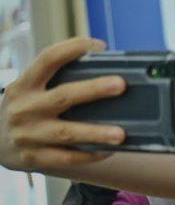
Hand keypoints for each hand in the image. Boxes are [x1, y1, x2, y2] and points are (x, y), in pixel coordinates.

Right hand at [0, 37, 125, 171]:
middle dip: (92, 89)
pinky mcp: (33, 157)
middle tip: (120, 84)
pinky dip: (89, 154)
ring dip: (95, 132)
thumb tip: (104, 67)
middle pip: (62, 96)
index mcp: (24, 85)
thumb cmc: (24, 109)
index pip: (47, 59)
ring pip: (66, 133)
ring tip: (121, 134)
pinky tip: (108, 150)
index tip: (100, 46)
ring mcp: (27, 135)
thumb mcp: (29, 90)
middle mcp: (24, 108)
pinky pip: (66, 158)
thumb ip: (55, 80)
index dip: (72, 48)